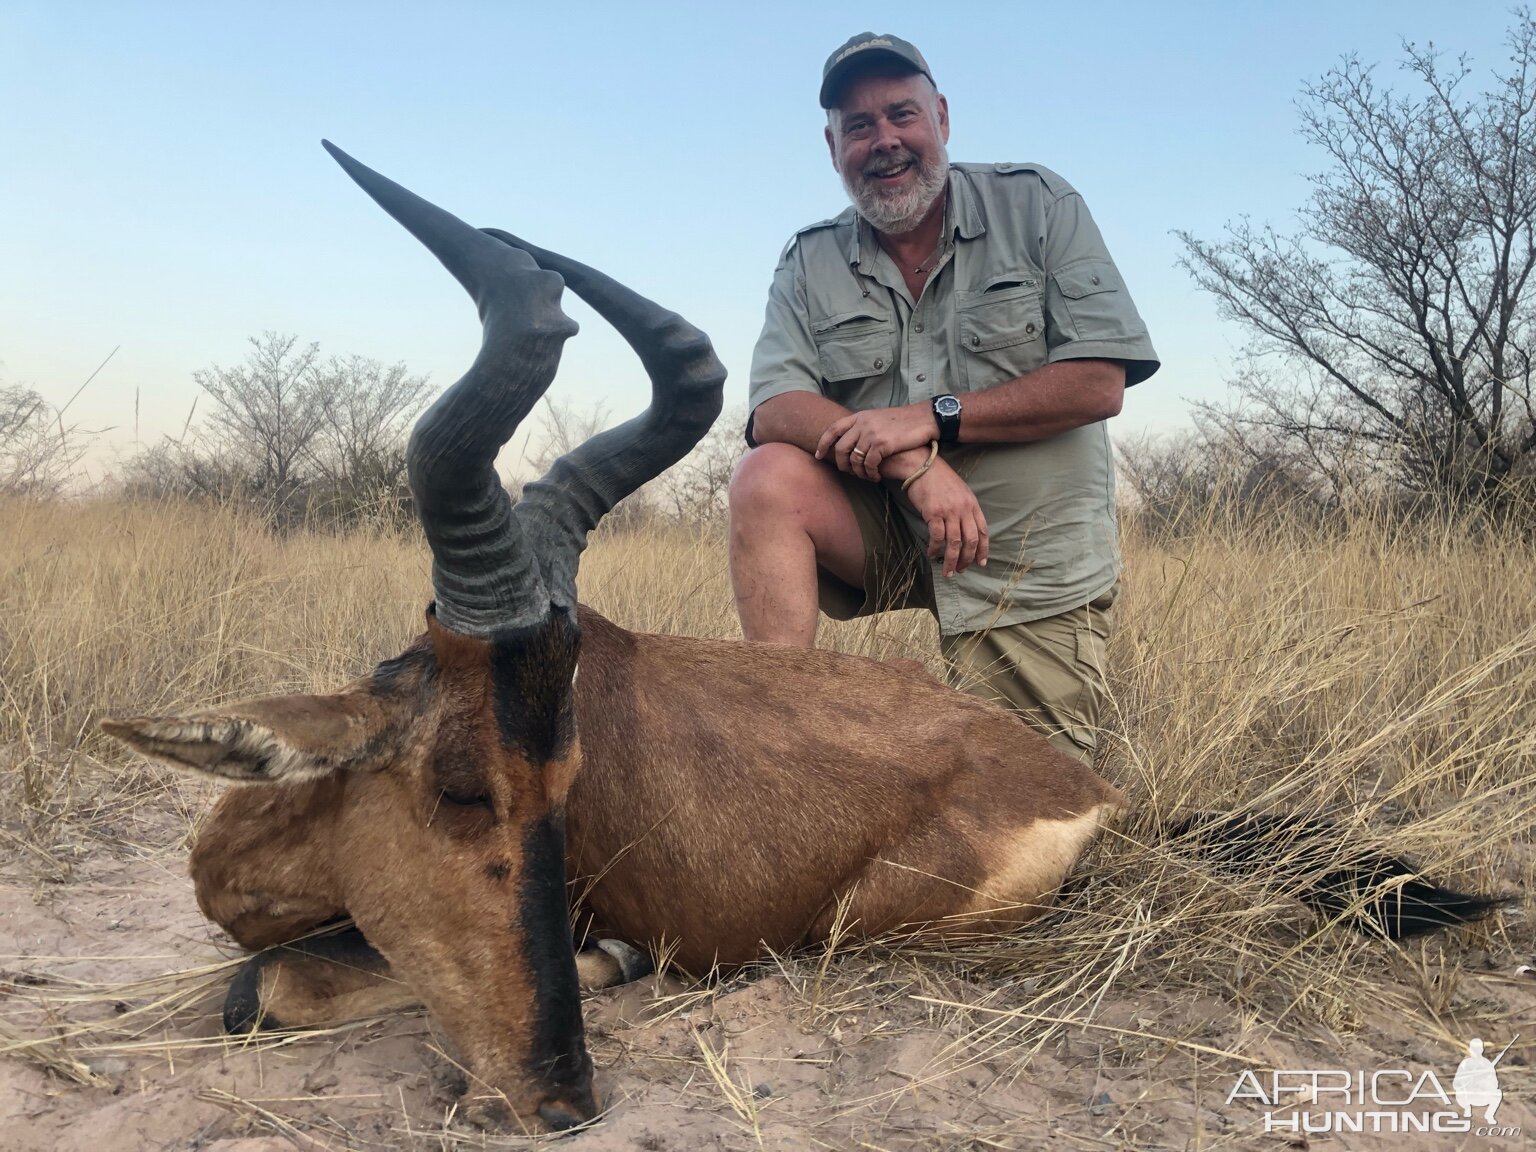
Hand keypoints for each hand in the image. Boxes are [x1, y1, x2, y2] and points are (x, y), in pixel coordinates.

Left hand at [814, 404, 936, 480]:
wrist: (924, 419)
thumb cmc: (903, 421)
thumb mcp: (878, 418)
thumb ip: (863, 426)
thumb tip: (852, 441)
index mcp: (859, 416)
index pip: (833, 430)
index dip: (823, 444)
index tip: (818, 456)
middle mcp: (862, 423)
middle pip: (840, 448)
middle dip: (842, 464)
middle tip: (849, 473)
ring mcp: (872, 433)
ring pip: (854, 459)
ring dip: (859, 472)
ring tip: (867, 476)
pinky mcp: (882, 443)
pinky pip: (868, 464)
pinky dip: (870, 474)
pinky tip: (876, 476)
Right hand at [901, 458, 988, 577]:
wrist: (922, 466)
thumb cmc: (939, 479)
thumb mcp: (960, 492)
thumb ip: (965, 509)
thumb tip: (965, 530)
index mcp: (972, 504)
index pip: (983, 531)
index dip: (983, 549)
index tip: (981, 563)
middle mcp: (964, 509)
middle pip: (971, 541)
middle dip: (967, 559)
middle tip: (961, 570)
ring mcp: (949, 511)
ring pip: (955, 543)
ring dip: (951, 560)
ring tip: (948, 571)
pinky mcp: (933, 513)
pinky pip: (937, 537)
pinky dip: (935, 549)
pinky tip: (932, 554)